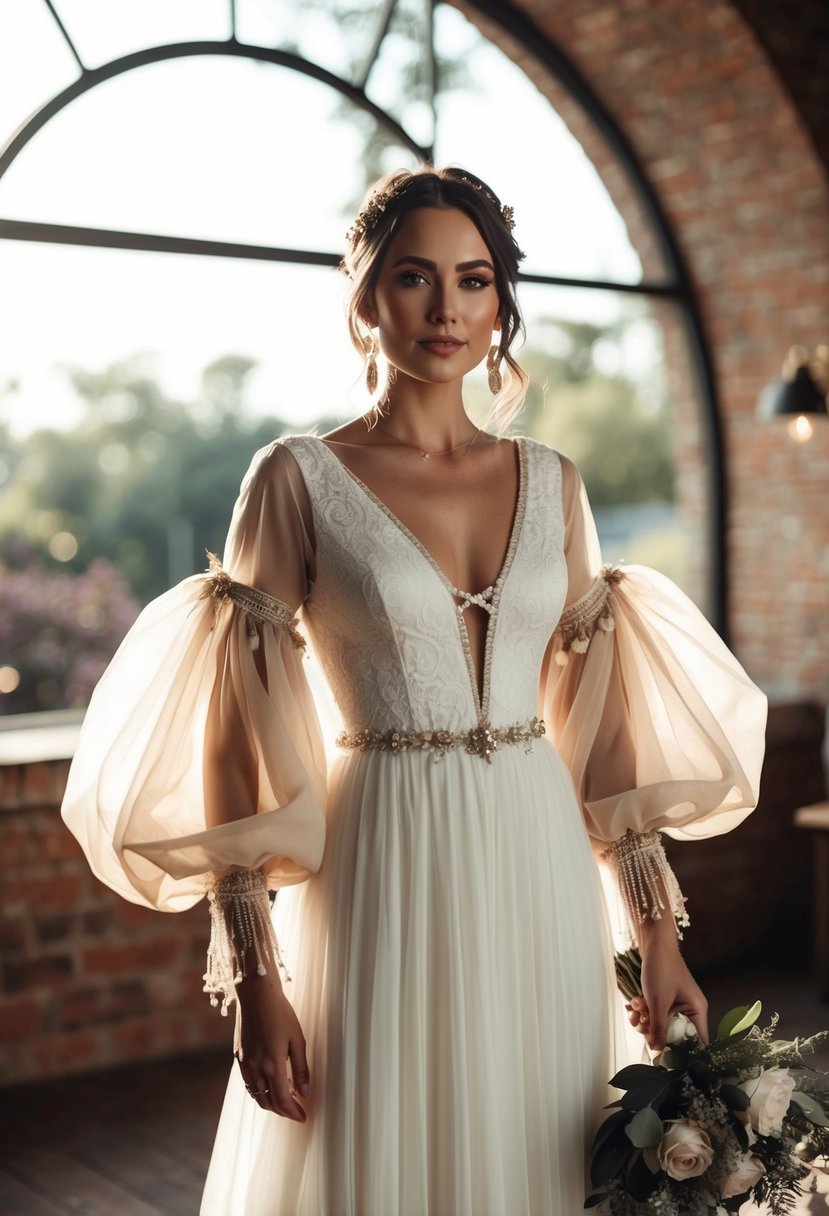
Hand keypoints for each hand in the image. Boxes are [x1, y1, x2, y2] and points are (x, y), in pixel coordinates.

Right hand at [235, 971, 309, 1120]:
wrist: (256, 995)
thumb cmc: (280, 1013)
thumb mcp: (297, 1039)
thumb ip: (301, 1068)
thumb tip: (304, 1092)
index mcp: (272, 1065)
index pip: (282, 1100)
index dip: (293, 1112)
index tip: (303, 1117)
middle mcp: (256, 1068)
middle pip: (268, 1102)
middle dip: (283, 1111)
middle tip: (297, 1111)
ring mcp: (245, 1063)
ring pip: (256, 1096)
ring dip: (271, 1103)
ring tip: (286, 1100)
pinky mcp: (239, 1056)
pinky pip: (249, 1084)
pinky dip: (260, 1091)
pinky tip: (270, 1085)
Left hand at [629, 923, 708, 1051]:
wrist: (653, 944)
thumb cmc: (662, 969)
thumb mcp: (658, 1002)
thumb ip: (659, 1028)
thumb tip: (658, 1052)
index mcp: (697, 1011)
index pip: (696, 1042)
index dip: (682, 1053)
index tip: (665, 1061)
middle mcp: (690, 1010)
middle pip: (674, 1035)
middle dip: (655, 1031)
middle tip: (642, 1025)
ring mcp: (677, 1004)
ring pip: (661, 1024)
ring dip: (646, 1020)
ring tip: (637, 1008)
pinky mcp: (665, 999)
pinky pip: (655, 1013)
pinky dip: (644, 1010)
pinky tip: (635, 1002)